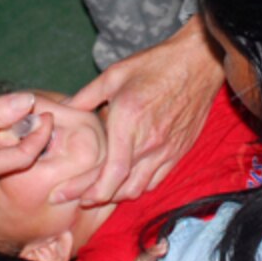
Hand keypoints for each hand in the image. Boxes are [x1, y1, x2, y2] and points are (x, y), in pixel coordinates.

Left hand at [57, 17, 221, 206]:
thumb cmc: (156, 65)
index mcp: (129, 123)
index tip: (64, 194)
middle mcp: (149, 142)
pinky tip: (124, 180)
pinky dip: (137, 186)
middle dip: (93, 198)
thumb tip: (62, 108)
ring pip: (139, 188)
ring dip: (116, 195)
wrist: (199, 62)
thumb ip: (85, 96)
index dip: (86, 191)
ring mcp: (167, 150)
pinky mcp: (179, 151)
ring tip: (97, 191)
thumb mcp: (114, 74)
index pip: (110, 174)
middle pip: (121, 188)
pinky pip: (156, 180)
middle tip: (74, 197)